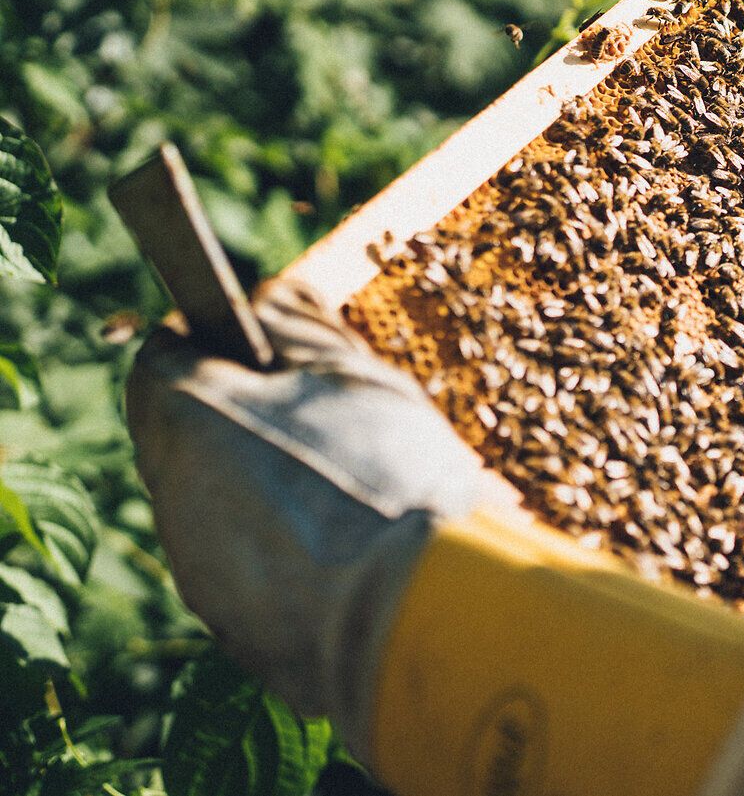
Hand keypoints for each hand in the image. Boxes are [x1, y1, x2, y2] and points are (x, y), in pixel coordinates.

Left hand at [125, 282, 521, 757]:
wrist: (413, 609)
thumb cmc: (386, 472)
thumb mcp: (354, 374)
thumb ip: (296, 322)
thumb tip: (264, 297)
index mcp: (188, 415)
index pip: (160, 352)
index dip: (214, 339)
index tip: (271, 345)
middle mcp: (170, 489)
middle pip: (187, 427)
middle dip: (243, 410)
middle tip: (325, 414)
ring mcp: (194, 561)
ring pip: (215, 494)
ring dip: (262, 477)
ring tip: (347, 483)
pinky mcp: (223, 618)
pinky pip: (241, 558)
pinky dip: (279, 541)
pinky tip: (343, 542)